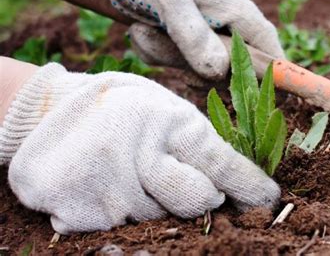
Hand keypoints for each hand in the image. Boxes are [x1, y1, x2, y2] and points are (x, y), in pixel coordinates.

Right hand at [1, 63, 279, 233]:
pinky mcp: (76, 211)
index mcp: (168, 121)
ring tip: (129, 169)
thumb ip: (199, 144)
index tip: (268, 200)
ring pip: (156, 219)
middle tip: (173, 174)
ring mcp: (106, 185)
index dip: (249, 185)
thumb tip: (234, 187)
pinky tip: (106, 184)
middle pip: (194, 202)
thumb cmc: (124, 109)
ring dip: (151, 201)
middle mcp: (139, 152)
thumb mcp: (165, 109)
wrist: (53, 110)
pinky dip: (119, 211)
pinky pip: (119, 228)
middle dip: (198, 196)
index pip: (221, 163)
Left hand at [75, 0, 284, 79]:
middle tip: (171, 55)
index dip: (271, 66)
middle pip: (228, 58)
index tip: (271, 93)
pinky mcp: (177, 25)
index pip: (262, 37)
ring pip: (196, 58)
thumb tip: (219, 72)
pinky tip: (139, 29)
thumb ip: (193, 35)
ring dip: (167, 54)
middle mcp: (217, 10)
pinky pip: (174, 53)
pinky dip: (155, 49)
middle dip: (197, 65)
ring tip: (143, 31)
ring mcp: (197, 19)